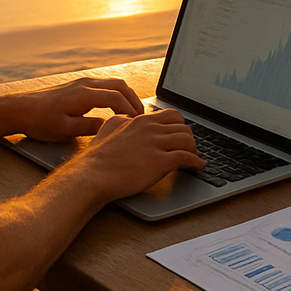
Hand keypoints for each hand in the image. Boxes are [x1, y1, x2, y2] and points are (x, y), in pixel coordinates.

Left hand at [16, 76, 142, 142]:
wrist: (21, 109)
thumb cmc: (40, 120)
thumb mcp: (64, 130)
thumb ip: (88, 127)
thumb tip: (109, 127)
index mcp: (84, 94)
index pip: (116, 98)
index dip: (130, 110)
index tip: (137, 123)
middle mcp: (85, 84)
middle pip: (120, 86)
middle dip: (134, 100)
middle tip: (142, 117)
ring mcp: (82, 82)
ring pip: (114, 83)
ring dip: (127, 95)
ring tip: (133, 112)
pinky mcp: (79, 85)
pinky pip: (105, 85)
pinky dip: (117, 93)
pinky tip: (117, 106)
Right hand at [74, 108, 206, 200]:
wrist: (93, 175)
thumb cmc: (98, 157)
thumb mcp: (109, 128)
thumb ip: (122, 120)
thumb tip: (128, 119)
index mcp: (140, 121)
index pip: (171, 115)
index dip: (179, 126)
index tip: (179, 135)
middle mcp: (151, 129)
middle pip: (184, 126)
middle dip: (189, 137)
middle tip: (188, 147)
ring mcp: (156, 144)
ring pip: (188, 139)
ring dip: (194, 149)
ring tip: (194, 157)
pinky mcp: (160, 162)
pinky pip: (187, 157)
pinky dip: (195, 162)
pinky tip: (197, 166)